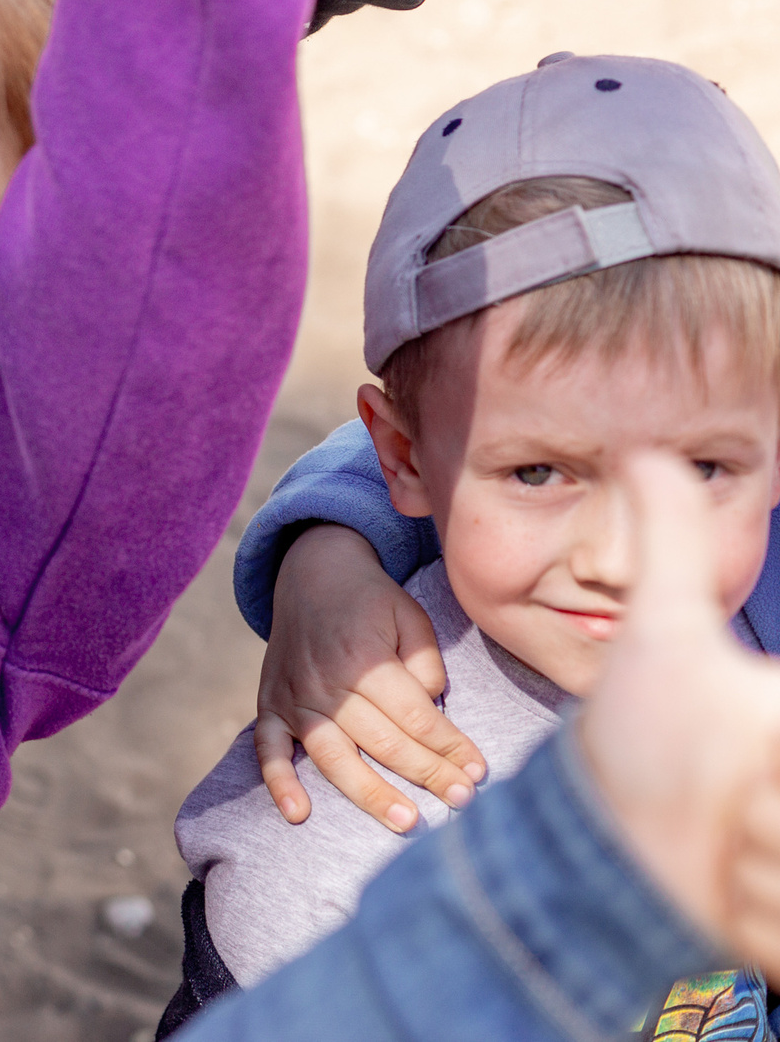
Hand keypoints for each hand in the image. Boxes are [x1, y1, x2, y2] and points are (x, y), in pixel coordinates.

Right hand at [255, 524, 487, 830]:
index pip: (416, 716)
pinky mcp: (270, 703)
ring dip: (371, 794)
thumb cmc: (371, 600)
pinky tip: (299, 814)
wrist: (310, 571)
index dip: (450, 747)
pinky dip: (278, 782)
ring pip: (332, 756)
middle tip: (464, 803)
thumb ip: (427, 666)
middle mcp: (325, 680)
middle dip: (428, 774)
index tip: (479, 772)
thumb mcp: (411, 617)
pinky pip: (267, 748)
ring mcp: (294, 696)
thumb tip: (432, 715)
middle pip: (383, 741)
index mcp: (364, 657)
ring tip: (407, 824)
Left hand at [583, 453, 779, 954]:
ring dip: (761, 868)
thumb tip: (647, 455)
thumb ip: (671, 549)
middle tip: (733, 801)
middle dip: (768, 816)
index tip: (756, 744)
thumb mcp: (664, 639)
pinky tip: (729, 891)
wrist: (608, 858)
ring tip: (728, 843)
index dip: (769, 748)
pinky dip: (760, 916)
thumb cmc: (644, 749)